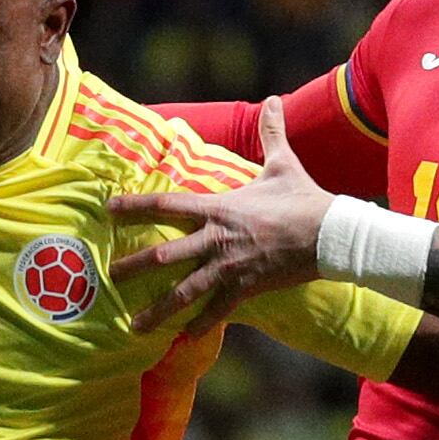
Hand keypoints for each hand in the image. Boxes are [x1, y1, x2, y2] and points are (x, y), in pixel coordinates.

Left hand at [111, 97, 333, 334]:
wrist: (329, 234)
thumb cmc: (303, 199)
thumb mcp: (283, 163)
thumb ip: (271, 133)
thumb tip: (273, 100)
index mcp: (218, 208)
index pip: (166, 205)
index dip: (134, 206)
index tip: (109, 209)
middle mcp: (216, 239)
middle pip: (165, 256)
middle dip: (134, 267)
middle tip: (109, 277)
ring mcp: (229, 267)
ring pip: (184, 292)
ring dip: (159, 311)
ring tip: (135, 327)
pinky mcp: (246, 288)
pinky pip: (217, 310)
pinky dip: (200, 326)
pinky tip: (183, 339)